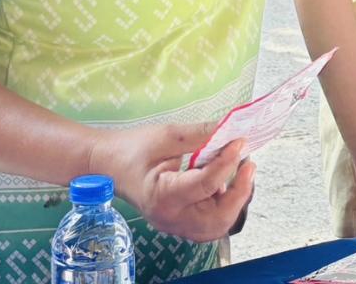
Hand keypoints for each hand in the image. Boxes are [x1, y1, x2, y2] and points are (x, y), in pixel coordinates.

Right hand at [89, 122, 255, 242]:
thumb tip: (231, 129)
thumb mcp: (166, 135)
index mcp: (162, 196)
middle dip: (239, 193)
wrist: (106, 164)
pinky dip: (224, 206)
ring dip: (234, 201)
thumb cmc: (131, 149)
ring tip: (241, 172)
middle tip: (249, 164)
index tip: (241, 141)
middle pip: (217, 219)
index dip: (228, 161)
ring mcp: (174, 224)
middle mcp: (169, 218)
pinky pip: (209, 223)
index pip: (206, 184)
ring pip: (216, 226)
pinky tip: (226, 182)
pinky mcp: (179, 221)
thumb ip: (201, 134)